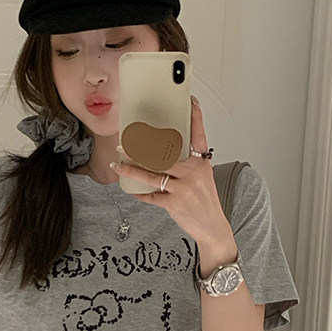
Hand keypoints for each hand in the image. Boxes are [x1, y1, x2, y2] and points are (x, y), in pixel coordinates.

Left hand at [109, 95, 234, 254]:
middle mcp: (193, 173)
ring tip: (118, 164)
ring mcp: (183, 188)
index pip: (199, 136)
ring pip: (151, 175)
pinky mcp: (174, 204)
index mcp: (202, 164)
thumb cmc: (206, 203)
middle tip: (123, 142)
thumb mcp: (203, 179)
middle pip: (163, 154)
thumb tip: (162, 155)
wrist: (213, 228)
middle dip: (140, 148)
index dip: (195, 118)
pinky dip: (141, 194)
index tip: (191, 102)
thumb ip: (187, 166)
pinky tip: (132, 190)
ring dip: (131, 169)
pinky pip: (151, 196)